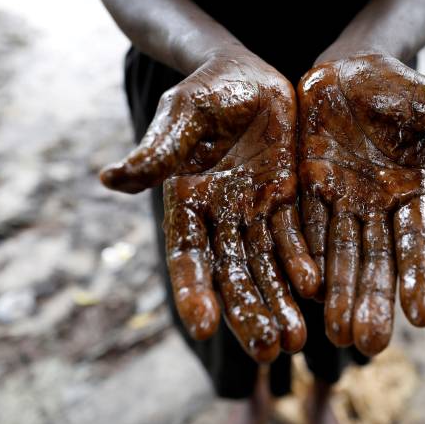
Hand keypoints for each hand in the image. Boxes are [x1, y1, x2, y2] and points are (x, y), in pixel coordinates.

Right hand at [101, 52, 319, 362]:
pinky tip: (315, 285)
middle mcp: (221, 215)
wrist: (245, 73)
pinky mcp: (287, 197)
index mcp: (187, 201)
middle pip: (233, 271)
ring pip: (267, 263)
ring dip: (279, 299)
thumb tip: (109, 178)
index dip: (193, 289)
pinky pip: (297, 233)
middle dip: (247, 309)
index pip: (188, 253)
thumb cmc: (204, 90)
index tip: (202, 325)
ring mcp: (256, 209)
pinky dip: (304, 259)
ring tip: (293, 339)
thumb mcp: (181, 116)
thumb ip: (158, 151)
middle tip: (266, 350)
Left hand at [298, 53, 424, 355]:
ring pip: (336, 253)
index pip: (416, 243)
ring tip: (335, 334)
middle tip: (368, 344)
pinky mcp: (303, 188)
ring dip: (336, 292)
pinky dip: (301, 256)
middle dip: (371, 300)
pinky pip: (301, 226)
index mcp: (408, 193)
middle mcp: (373, 206)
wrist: (347, 68)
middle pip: (373, 260)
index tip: (424, 317)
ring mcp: (337, 200)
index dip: (419, 277)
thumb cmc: (397, 85)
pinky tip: (302, 289)